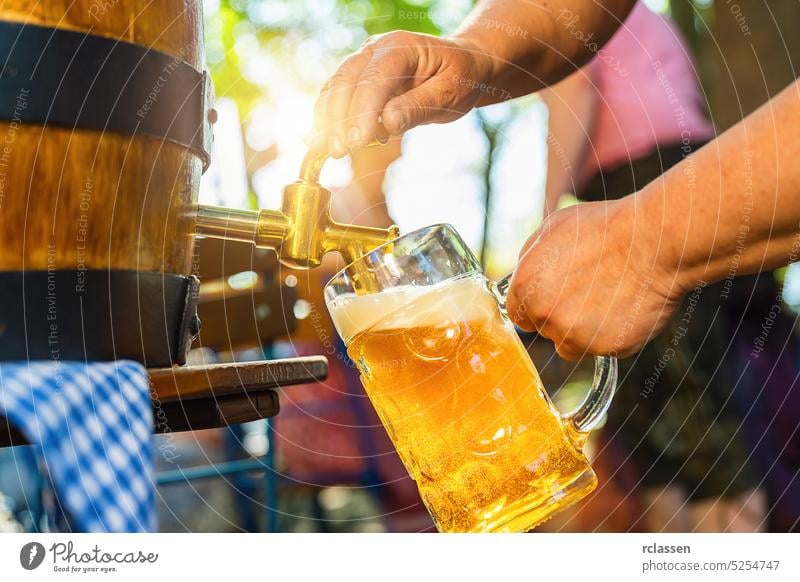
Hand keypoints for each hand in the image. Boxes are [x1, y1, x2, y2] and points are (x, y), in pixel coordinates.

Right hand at [310, 31, 493, 156]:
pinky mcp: (358, 76)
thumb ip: (418, 106)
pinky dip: (325, 117)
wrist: (459, 66)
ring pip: (335, 86)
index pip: (375, 79)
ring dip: (326, 119)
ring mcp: (363, 60)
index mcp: (401, 47)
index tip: (357, 141)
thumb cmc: (458, 79)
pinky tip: (316, 139)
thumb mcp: (449, 94)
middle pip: (347, 80)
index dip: (363, 111)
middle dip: (339, 117)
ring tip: (325, 149)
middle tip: (338, 151)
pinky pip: (335, 94)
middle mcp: (376, 48)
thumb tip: (387, 123)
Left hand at [506, 199, 687, 359]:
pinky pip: (603, 349)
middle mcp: (545, 314)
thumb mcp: (554, 228)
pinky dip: (612, 335)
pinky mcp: (605, 348)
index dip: (537, 306)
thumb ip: (531, 258)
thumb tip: (524, 273)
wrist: (655, 242)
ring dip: (585, 330)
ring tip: (609, 299)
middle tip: (588, 293)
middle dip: (561, 316)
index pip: (519, 313)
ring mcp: (574, 334)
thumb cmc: (607, 227)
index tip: (553, 299)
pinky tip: (625, 309)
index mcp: (526, 286)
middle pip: (545, 329)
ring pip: (571, 344)